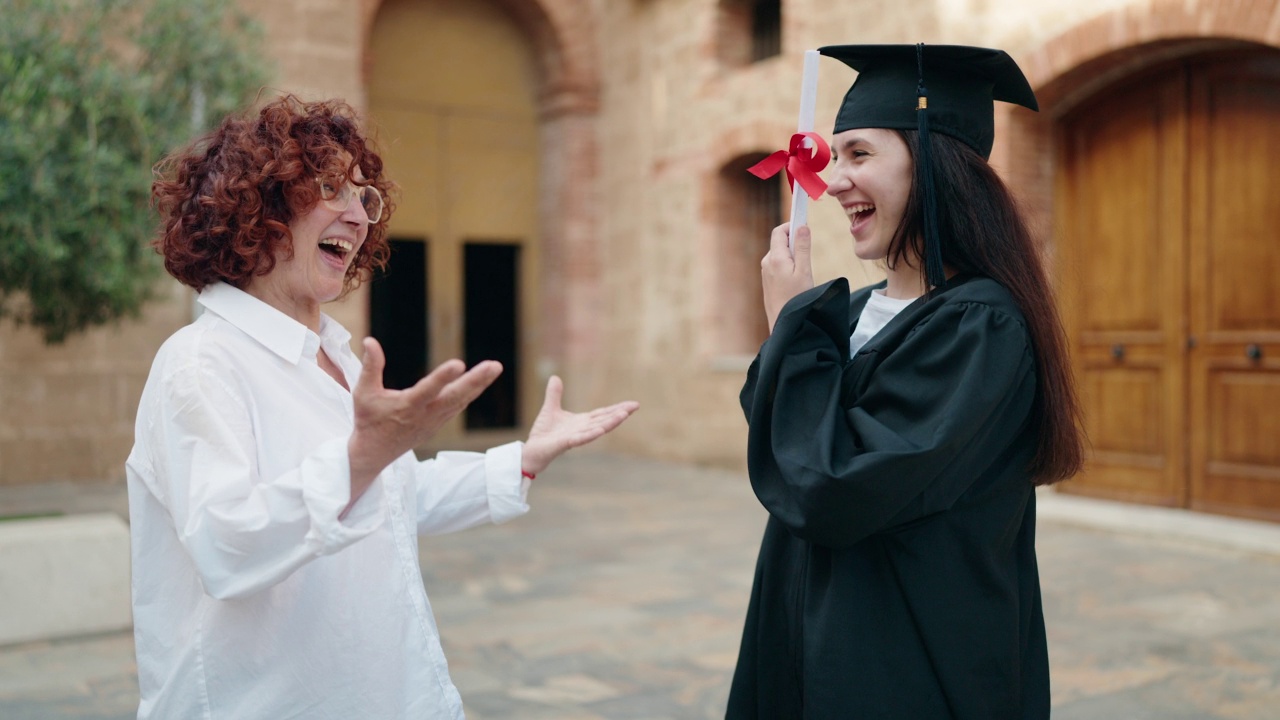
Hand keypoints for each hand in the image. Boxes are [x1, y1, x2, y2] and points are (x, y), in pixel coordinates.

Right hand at [347, 338, 501, 498]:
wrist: (374, 453)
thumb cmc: (368, 420)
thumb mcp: (363, 393)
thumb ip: (370, 367)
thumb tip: (369, 340)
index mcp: (407, 406)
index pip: (428, 390)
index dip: (443, 377)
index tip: (459, 364)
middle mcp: (425, 415)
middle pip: (455, 397)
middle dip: (476, 381)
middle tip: (494, 366)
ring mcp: (434, 422)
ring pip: (460, 401)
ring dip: (478, 385)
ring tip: (495, 368)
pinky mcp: (438, 424)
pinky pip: (457, 407)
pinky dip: (470, 394)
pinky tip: (482, 381)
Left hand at [521, 376, 638, 475]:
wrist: (532, 450)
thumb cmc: (543, 433)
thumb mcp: (550, 408)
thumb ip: (554, 394)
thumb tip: (555, 377)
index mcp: (581, 421)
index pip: (603, 414)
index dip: (617, 408)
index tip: (632, 404)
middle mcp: (582, 429)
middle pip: (604, 420)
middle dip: (619, 413)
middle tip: (635, 406)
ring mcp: (575, 437)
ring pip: (596, 429)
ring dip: (610, 423)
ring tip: (623, 415)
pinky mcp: (565, 444)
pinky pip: (579, 439)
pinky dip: (590, 435)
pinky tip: (600, 430)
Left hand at [761, 222, 814, 332]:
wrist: (784, 324)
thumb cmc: (796, 299)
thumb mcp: (804, 271)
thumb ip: (803, 247)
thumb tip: (802, 226)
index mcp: (775, 258)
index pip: (780, 231)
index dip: (792, 225)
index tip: (804, 223)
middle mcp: (767, 263)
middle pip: (780, 242)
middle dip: (794, 242)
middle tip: (808, 253)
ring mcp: (766, 273)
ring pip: (780, 255)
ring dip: (793, 255)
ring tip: (804, 271)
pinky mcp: (768, 282)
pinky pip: (779, 266)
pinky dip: (789, 265)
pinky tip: (797, 280)